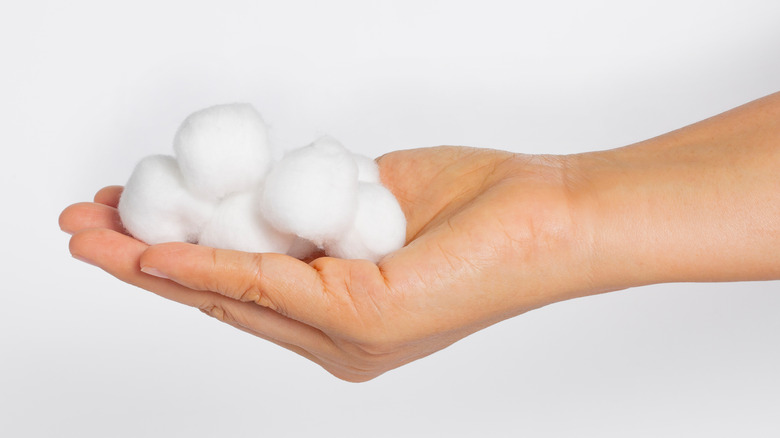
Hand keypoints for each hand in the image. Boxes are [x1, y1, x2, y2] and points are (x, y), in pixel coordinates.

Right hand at [60, 146, 592, 380]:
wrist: (551, 215)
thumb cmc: (474, 206)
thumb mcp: (371, 198)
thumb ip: (313, 208)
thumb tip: (263, 191)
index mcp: (340, 309)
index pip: (240, 282)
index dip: (175, 253)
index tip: (127, 217)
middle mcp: (336, 334)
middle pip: (219, 295)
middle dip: (142, 263)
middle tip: (80, 228)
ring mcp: (347, 335)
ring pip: (229, 297)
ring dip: (152, 266)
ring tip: (87, 235)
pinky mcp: (362, 319)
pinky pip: (267, 284)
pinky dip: (206, 266)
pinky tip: (152, 252)